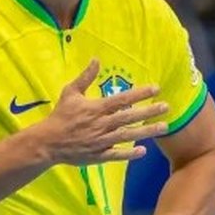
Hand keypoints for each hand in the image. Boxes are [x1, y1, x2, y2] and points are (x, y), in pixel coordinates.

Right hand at [41, 60, 168, 165]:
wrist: (48, 142)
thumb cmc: (60, 116)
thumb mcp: (70, 92)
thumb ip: (85, 77)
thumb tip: (96, 59)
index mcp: (96, 108)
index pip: (122, 99)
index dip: (140, 94)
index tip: (156, 89)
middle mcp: (101, 124)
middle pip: (129, 117)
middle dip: (149, 112)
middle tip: (166, 107)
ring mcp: (101, 141)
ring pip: (127, 136)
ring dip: (146, 131)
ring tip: (164, 127)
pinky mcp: (98, 155)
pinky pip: (116, 155)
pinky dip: (129, 154)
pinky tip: (143, 151)